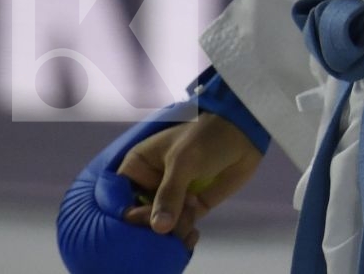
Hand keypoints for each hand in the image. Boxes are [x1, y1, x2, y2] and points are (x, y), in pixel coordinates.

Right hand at [116, 111, 263, 245]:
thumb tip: (158, 228)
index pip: (119, 197)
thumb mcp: (183, 162)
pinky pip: (179, 226)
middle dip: (153, 223)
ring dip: (172, 227)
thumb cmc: (206, 138)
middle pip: (137, 215)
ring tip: (190, 211)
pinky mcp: (189, 206)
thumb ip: (168, 194)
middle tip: (171, 219)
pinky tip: (193, 223)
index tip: (144, 217)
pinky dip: (184, 230)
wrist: (244, 133)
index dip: (127, 211)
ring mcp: (170, 196)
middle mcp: (149, 183)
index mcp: (138, 165)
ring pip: (159, 224)